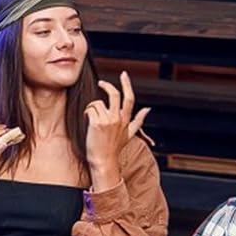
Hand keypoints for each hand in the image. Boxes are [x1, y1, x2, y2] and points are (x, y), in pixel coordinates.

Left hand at [84, 72, 150, 188]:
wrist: (104, 161)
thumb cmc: (114, 149)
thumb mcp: (130, 134)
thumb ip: (138, 120)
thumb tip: (148, 109)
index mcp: (126, 120)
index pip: (129, 98)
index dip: (126, 84)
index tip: (123, 74)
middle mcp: (118, 118)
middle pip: (114, 94)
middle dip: (107, 85)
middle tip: (101, 82)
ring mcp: (108, 121)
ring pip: (97, 103)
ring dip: (92, 107)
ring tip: (91, 117)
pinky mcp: (97, 124)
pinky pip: (90, 110)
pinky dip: (87, 113)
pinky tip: (88, 121)